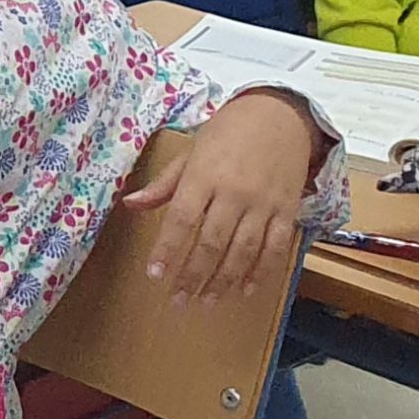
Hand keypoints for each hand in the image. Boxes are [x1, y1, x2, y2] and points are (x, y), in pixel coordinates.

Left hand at [125, 90, 315, 302]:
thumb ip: (163, 185)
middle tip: (178, 300)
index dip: (167, 250)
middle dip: (193, 275)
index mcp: (203, 176)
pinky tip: (246, 290)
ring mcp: (264, 203)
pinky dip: (262, 272)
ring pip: (243, 250)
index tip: (154, 275)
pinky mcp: (288, 210)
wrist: (280, 116)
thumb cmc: (227, 133)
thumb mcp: (189, 152)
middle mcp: (234, 193)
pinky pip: (275, 247)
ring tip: (207, 301)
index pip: (181, 220)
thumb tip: (130, 204)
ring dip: (224, 280)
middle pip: (211, 242)